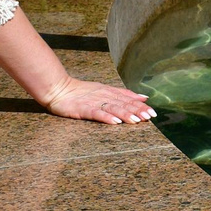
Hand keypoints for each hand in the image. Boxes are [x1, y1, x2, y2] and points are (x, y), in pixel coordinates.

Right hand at [39, 78, 156, 124]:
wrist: (58, 88)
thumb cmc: (81, 91)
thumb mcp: (104, 90)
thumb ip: (123, 94)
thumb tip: (143, 97)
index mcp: (109, 92)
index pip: (128, 99)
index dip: (140, 106)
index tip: (153, 112)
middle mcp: (104, 96)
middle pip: (123, 104)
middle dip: (137, 111)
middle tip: (150, 117)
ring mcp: (93, 102)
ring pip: (113, 108)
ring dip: (126, 114)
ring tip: (136, 120)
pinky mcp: (82, 109)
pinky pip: (96, 113)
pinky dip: (106, 117)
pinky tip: (115, 122)